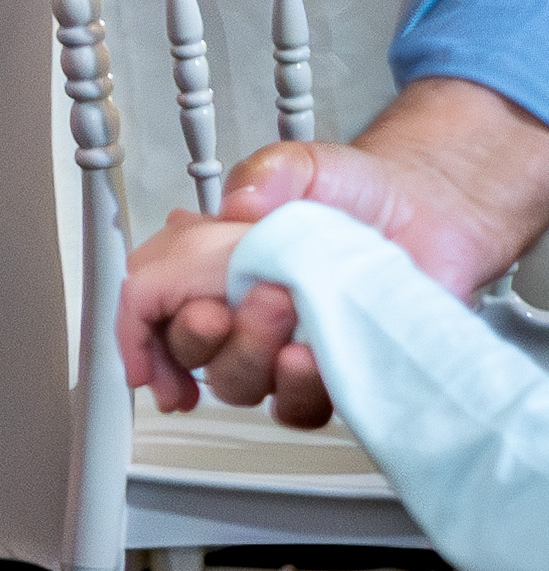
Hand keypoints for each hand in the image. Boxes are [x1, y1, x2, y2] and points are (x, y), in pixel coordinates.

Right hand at [118, 82, 548, 422]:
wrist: (431, 213)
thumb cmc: (362, 192)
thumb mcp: (304, 163)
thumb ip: (264, 173)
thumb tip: (237, 204)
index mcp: (211, 268)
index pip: (148, 313)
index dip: (137, 342)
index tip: (144, 362)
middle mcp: (239, 313)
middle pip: (189, 354)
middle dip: (197, 338)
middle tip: (223, 307)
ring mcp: (280, 347)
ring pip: (237, 385)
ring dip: (249, 354)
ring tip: (284, 308)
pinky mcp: (326, 375)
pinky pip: (296, 407)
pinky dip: (297, 386)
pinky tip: (310, 354)